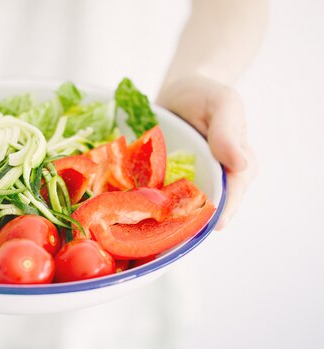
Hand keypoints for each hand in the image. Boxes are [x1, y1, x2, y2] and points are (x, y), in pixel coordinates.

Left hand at [156, 76, 257, 229]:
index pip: (233, 193)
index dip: (224, 210)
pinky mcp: (166, 184)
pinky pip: (158, 199)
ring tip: (148, 230)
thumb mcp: (223, 104)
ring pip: (181, 210)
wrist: (179, 90)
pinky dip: (147, 206)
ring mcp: (189, 186)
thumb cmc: (206, 95)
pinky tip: (130, 212)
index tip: (213, 225)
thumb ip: (227, 131)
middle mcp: (214, 182)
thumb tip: (241, 163)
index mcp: (236, 168)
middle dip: (190, 222)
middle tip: (171, 235)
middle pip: (205, 209)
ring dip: (165, 219)